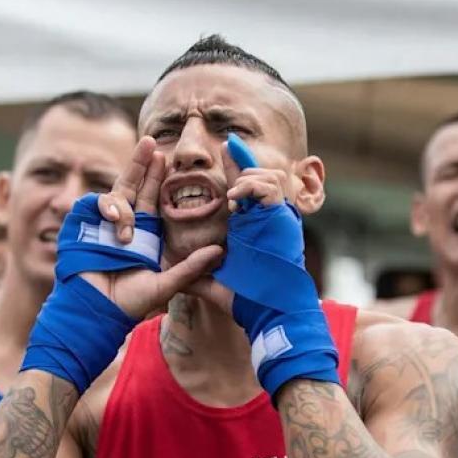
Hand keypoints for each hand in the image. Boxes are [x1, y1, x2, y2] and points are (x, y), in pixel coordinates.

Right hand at [80, 137, 222, 317]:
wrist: (98, 310)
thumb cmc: (130, 301)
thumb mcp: (166, 283)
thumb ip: (191, 267)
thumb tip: (219, 251)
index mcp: (144, 232)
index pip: (151, 197)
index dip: (157, 177)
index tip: (167, 157)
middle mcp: (124, 224)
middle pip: (132, 184)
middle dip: (140, 163)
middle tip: (150, 142)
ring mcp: (103, 224)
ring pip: (114, 194)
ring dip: (123, 196)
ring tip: (126, 225)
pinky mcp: (84, 227)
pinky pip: (94, 206)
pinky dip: (106, 208)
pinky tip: (114, 219)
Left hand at [185, 138, 297, 311]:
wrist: (270, 313)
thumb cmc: (248, 301)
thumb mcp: (213, 280)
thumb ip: (195, 271)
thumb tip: (175, 275)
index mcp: (252, 225)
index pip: (243, 186)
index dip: (236, 164)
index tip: (225, 144)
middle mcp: (266, 218)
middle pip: (261, 174)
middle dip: (245, 162)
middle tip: (230, 151)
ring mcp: (277, 219)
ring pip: (270, 176)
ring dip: (249, 177)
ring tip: (232, 193)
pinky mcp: (282, 222)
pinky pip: (270, 190)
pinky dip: (253, 188)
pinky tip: (236, 198)